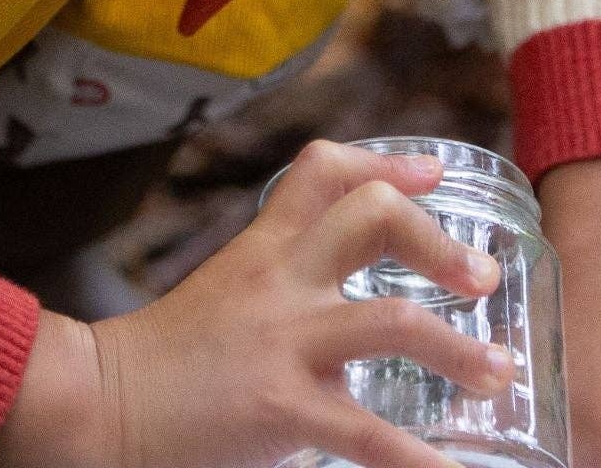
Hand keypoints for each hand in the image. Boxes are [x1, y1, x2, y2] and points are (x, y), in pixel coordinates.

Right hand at [0, 139, 510, 467]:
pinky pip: (369, 434)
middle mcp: (279, 280)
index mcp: (261, 248)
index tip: (434, 174)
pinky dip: (421, 461)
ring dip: (459, 349)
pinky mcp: (282, 408)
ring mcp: (284, 342)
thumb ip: (277, 292)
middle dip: (439, 241)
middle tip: (484, 276)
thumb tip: (340, 315)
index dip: (385, 162)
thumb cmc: (163, 361)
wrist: (101, 402)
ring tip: (499, 371)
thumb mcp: (222, 295)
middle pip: (371, 218)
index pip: (324, 169)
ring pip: (392, 322)